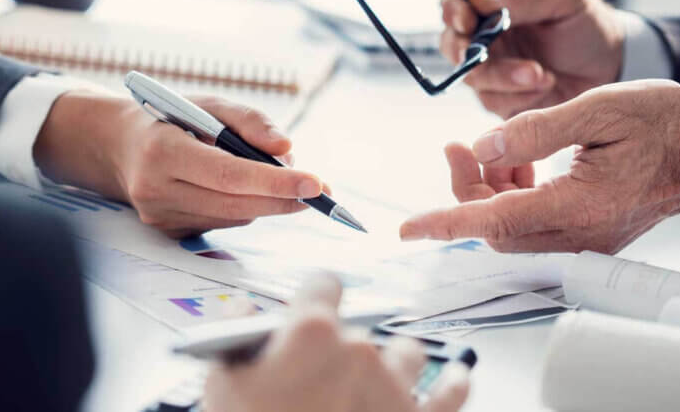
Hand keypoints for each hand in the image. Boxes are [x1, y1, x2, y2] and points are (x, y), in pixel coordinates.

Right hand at [33, 91, 324, 236]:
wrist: (118, 146)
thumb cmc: (171, 118)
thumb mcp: (208, 104)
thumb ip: (249, 121)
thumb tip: (287, 150)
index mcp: (161, 151)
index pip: (228, 175)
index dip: (275, 182)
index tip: (315, 183)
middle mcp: (155, 191)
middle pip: (235, 204)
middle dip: (283, 199)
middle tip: (321, 190)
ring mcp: (159, 218)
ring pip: (233, 217)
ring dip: (266, 202)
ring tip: (282, 180)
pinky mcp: (167, 234)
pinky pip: (222, 224)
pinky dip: (243, 207)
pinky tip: (244, 190)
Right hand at [205, 276, 469, 411]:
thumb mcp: (225, 382)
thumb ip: (238, 333)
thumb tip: (248, 310)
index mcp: (313, 331)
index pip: (323, 285)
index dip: (313, 299)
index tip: (311, 310)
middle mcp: (360, 352)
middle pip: (358, 330)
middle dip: (341, 350)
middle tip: (321, 378)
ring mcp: (394, 389)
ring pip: (407, 353)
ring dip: (393, 364)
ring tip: (376, 382)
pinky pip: (450, 393)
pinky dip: (452, 384)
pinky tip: (455, 376)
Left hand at [400, 81, 679, 253]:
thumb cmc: (666, 122)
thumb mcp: (598, 108)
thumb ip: (535, 128)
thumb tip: (484, 143)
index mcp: (581, 205)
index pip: (496, 221)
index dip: (447, 222)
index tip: (410, 228)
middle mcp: (581, 232)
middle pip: (496, 226)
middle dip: (467, 188)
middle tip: (456, 145)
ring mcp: (586, 236)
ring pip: (511, 225)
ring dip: (490, 187)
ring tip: (490, 144)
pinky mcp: (587, 229)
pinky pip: (533, 220)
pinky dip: (513, 190)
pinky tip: (517, 158)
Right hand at [440, 0, 624, 117]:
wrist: (612, 67)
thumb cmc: (588, 24)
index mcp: (494, 0)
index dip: (452, 10)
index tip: (467, 21)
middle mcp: (484, 34)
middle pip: (451, 43)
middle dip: (469, 55)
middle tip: (486, 59)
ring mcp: (491, 67)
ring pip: (471, 77)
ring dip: (504, 78)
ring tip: (542, 75)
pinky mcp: (502, 98)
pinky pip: (493, 102)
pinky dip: (520, 97)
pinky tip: (546, 85)